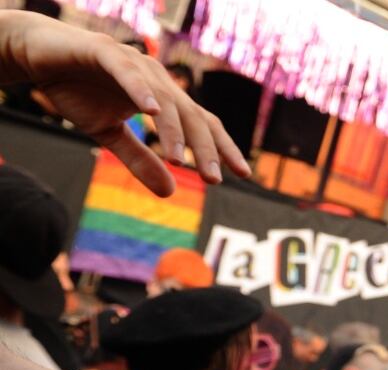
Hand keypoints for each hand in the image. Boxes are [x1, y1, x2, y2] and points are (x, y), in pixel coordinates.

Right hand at [0, 10, 248, 194]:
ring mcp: (135, 64)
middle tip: (214, 180)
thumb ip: (140, 160)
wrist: (37, 55)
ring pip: (164, 100)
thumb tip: (172, 192)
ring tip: (179, 160)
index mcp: (164, 98)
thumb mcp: (110, 135)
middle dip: (206, 149)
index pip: (202, 125)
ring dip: (174, 131)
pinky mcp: (105, 52)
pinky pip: (129, 73)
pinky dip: (142, 91)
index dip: (222, 148)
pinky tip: (152, 112)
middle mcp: (157, 80)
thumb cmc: (77, 91)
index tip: (243, 175)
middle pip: (192, 116)